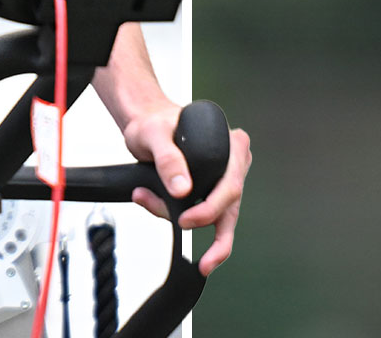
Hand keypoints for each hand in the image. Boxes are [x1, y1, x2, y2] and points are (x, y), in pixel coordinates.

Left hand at [120, 104, 252, 275]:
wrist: (146, 124)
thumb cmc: (153, 123)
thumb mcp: (154, 134)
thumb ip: (168, 159)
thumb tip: (183, 192)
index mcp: (233, 145)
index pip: (230, 186)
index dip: (210, 210)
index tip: (183, 220)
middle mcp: (235, 163)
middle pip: (229, 207)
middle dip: (205, 227)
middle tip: (197, 257)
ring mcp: (225, 179)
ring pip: (219, 217)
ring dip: (191, 226)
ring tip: (155, 211)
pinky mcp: (212, 191)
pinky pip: (206, 216)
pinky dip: (185, 221)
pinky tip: (166, 218)